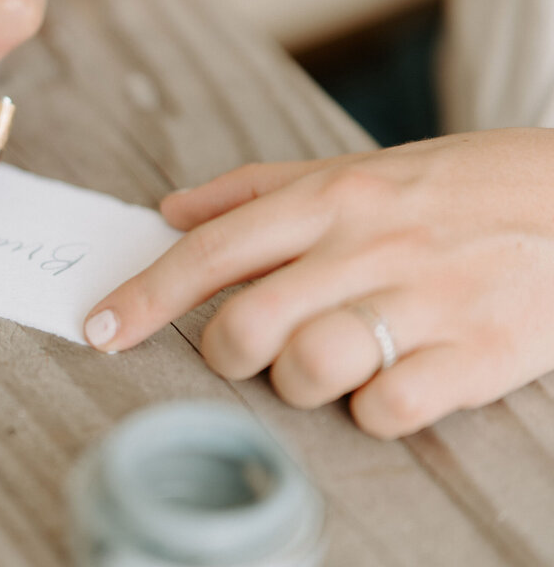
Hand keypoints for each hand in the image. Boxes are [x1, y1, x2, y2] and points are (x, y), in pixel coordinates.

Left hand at [83, 129, 553, 437]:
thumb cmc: (450, 188)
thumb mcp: (352, 167)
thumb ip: (255, 188)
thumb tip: (170, 209)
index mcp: (331, 197)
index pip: (213, 250)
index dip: (144, 296)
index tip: (99, 329)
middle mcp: (370, 245)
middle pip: (249, 322)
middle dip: (225, 352)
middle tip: (241, 349)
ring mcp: (426, 300)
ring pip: (310, 368)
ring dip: (296, 384)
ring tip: (322, 364)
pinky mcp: (480, 354)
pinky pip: (388, 410)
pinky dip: (369, 412)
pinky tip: (383, 384)